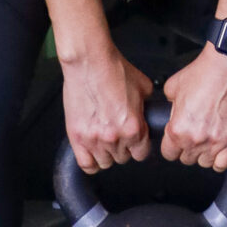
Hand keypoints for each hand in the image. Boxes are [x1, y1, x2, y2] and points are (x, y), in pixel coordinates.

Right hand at [62, 46, 151, 174]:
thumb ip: (147, 106)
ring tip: (104, 138)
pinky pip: (85, 164)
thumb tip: (148, 113)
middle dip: (123, 147)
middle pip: (123, 158)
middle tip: (118, 133)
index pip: (142, 154)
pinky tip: (92, 152)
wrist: (90, 61)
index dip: (139, 147)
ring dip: (106, 153)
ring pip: (105, 162)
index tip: (135, 141)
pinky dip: (90, 161)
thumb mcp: (143, 87)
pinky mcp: (77, 137)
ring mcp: (94, 139)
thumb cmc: (113, 69)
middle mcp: (115, 137)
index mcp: (134, 127)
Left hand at [161, 46, 226, 173]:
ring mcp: (216, 142)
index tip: (177, 139)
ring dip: (205, 153)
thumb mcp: (172, 87)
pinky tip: (219, 148)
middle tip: (194, 133)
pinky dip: (220, 159)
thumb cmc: (203, 73)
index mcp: (177, 129)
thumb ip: (168, 107)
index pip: (168, 154)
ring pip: (205, 163)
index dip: (172, 146)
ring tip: (207, 138)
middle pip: (187, 159)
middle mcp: (195, 139)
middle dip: (188, 148)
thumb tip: (171, 114)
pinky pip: (223, 164)